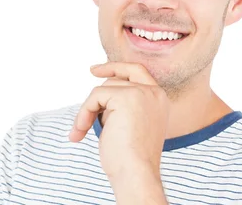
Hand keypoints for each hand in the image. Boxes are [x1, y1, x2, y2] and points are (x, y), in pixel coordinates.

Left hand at [69, 61, 169, 180]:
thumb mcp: (130, 125)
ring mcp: (142, 93)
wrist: (136, 174)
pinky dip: (84, 113)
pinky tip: (81, 131)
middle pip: (116, 80)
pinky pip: (95, 96)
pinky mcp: (127, 97)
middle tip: (82, 120)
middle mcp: (154, 93)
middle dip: (96, 99)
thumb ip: (123, 106)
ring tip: (82, 132)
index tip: (94, 70)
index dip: (116, 68)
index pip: (137, 71)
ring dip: (88, 111)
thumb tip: (101, 93)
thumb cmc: (130, 159)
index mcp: (159, 100)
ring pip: (103, 89)